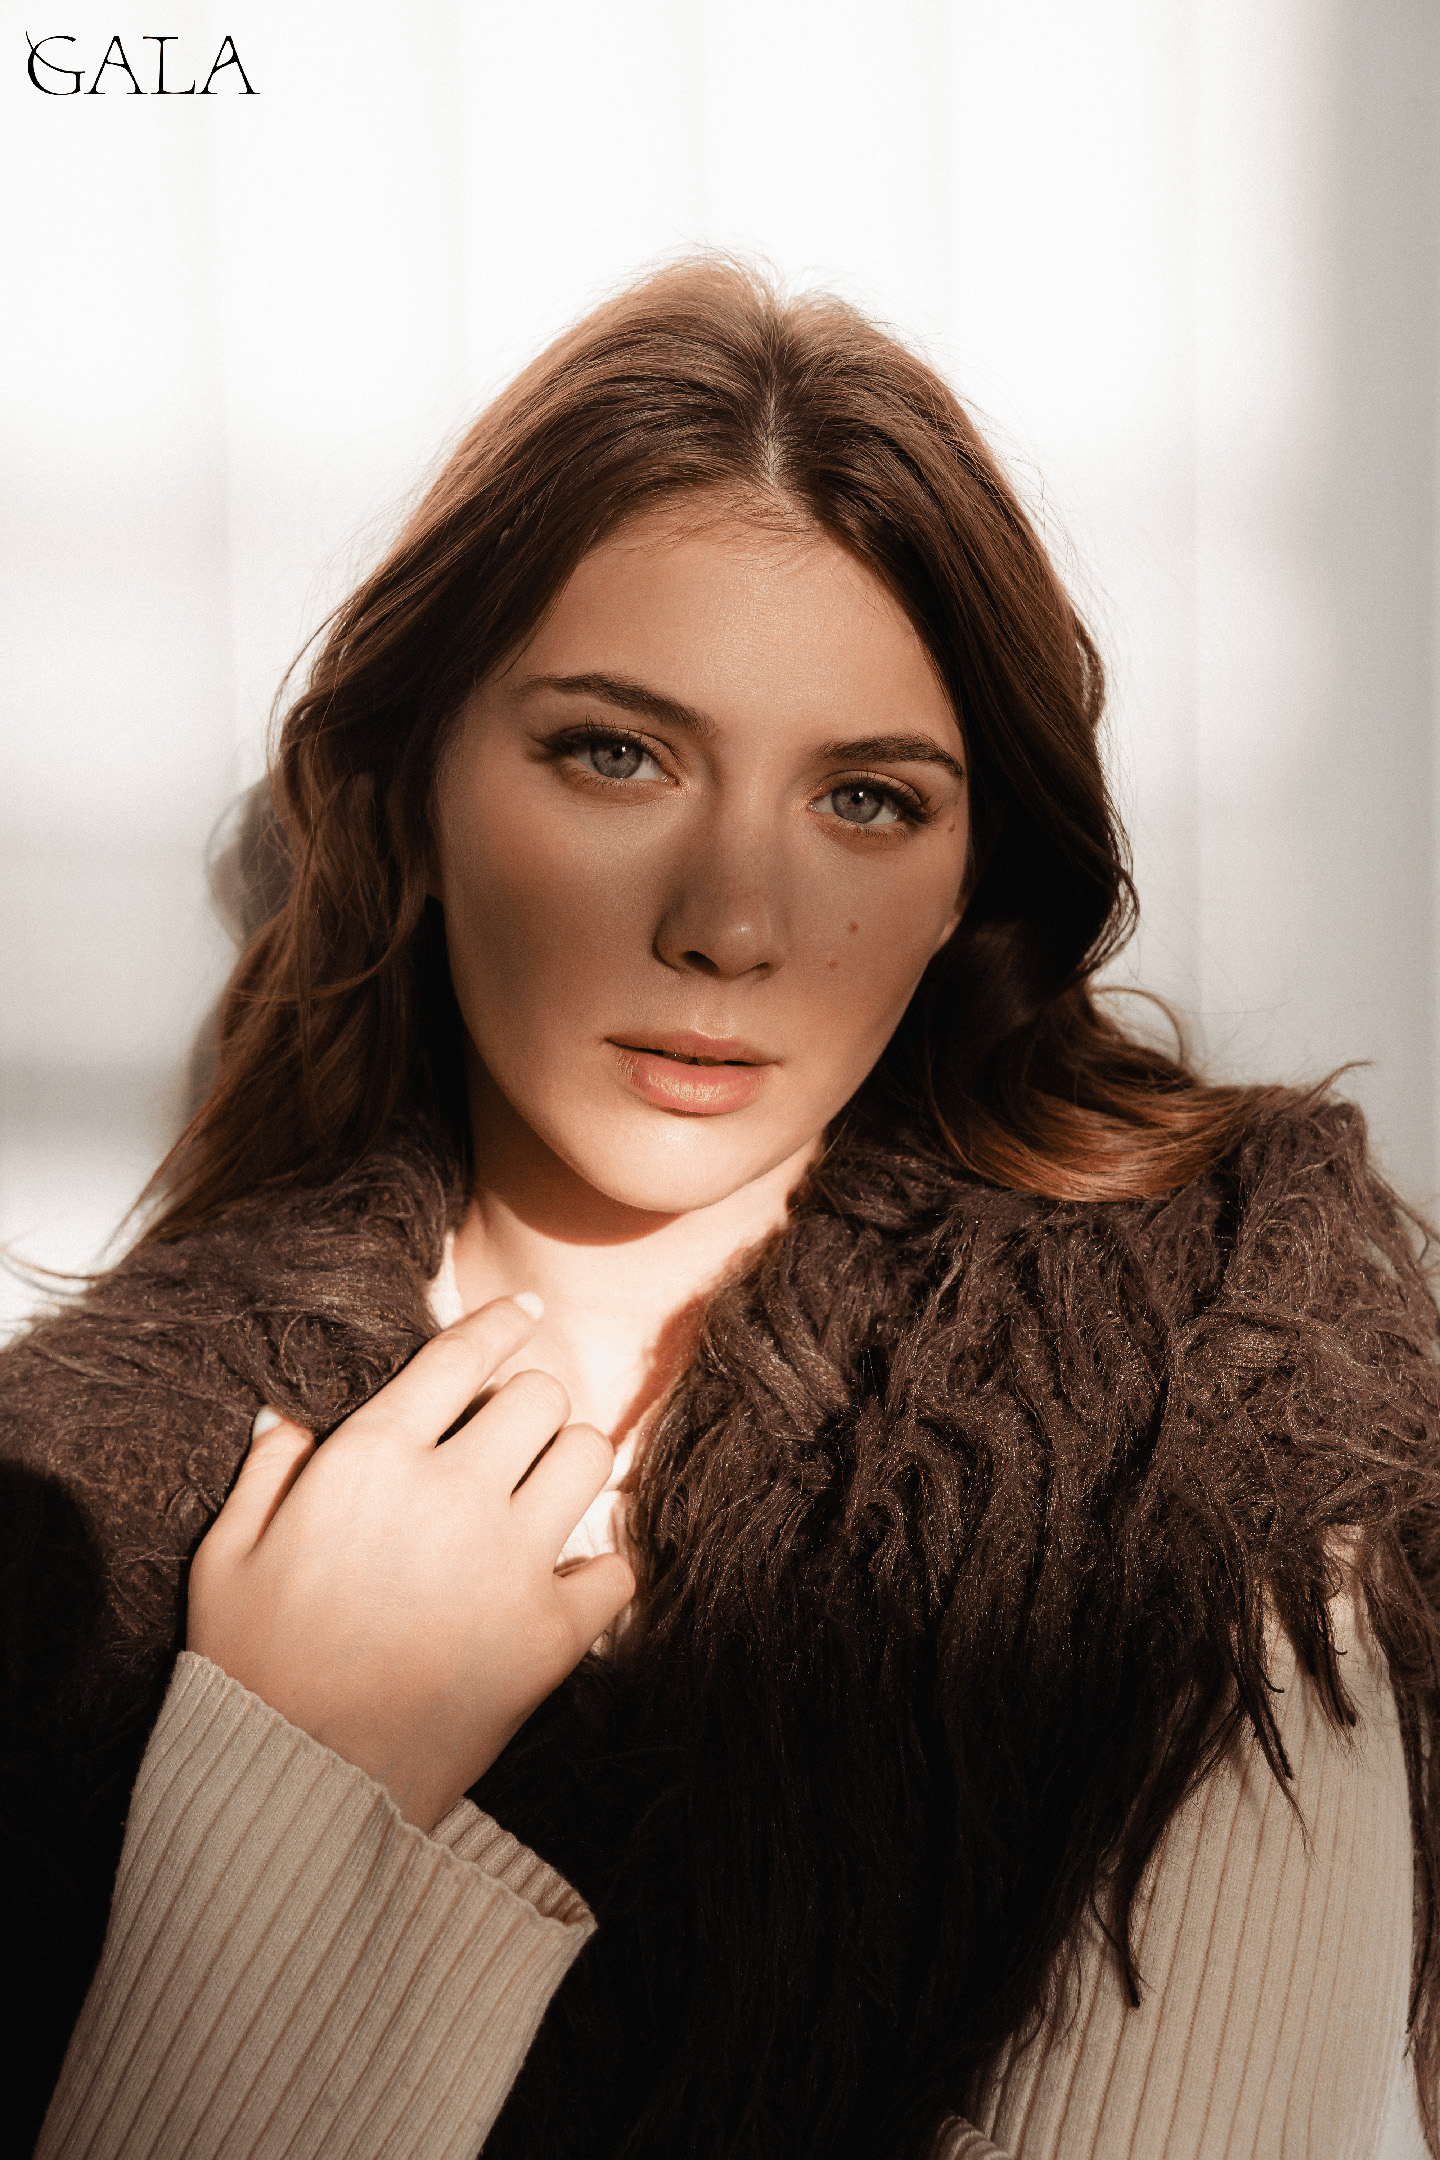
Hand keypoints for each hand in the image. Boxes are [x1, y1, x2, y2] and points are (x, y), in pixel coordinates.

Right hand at [187, 1296, 633, 1831]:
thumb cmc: (250, 1667)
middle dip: (528, 1407)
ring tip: (541, 1496)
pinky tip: (563, 1583)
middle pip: (540, 1396)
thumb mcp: (227, 1555)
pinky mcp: (549, 1635)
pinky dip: (597, 1571)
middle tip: (510, 1441)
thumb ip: (266, 1470)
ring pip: (588, 1458)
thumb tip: (288, 1410)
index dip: (502, 1323)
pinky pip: (615, 1568)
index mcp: (372, 1459)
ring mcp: (508, 1562)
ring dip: (568, 1466)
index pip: (462, 1355)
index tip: (525, 1312)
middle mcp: (451, 1493)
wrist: (294, 1787)